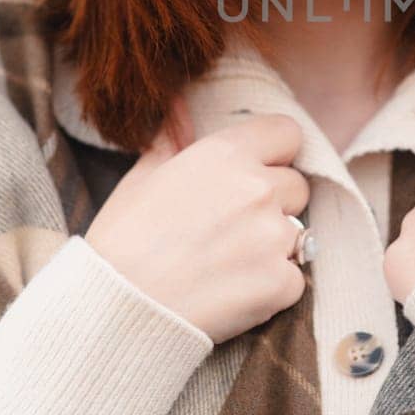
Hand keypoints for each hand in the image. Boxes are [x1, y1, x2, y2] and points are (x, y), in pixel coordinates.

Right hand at [85, 93, 310, 345]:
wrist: (118, 310)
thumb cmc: (122, 243)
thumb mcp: (142, 179)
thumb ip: (171, 140)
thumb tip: (180, 105)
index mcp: (226, 155)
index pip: (287, 134)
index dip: (276, 153)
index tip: (260, 171)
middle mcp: (257, 189)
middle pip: (296, 187)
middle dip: (274, 205)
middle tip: (231, 229)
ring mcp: (273, 237)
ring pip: (296, 235)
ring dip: (272, 248)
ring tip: (225, 265)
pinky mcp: (280, 282)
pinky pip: (293, 279)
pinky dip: (272, 288)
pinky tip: (233, 293)